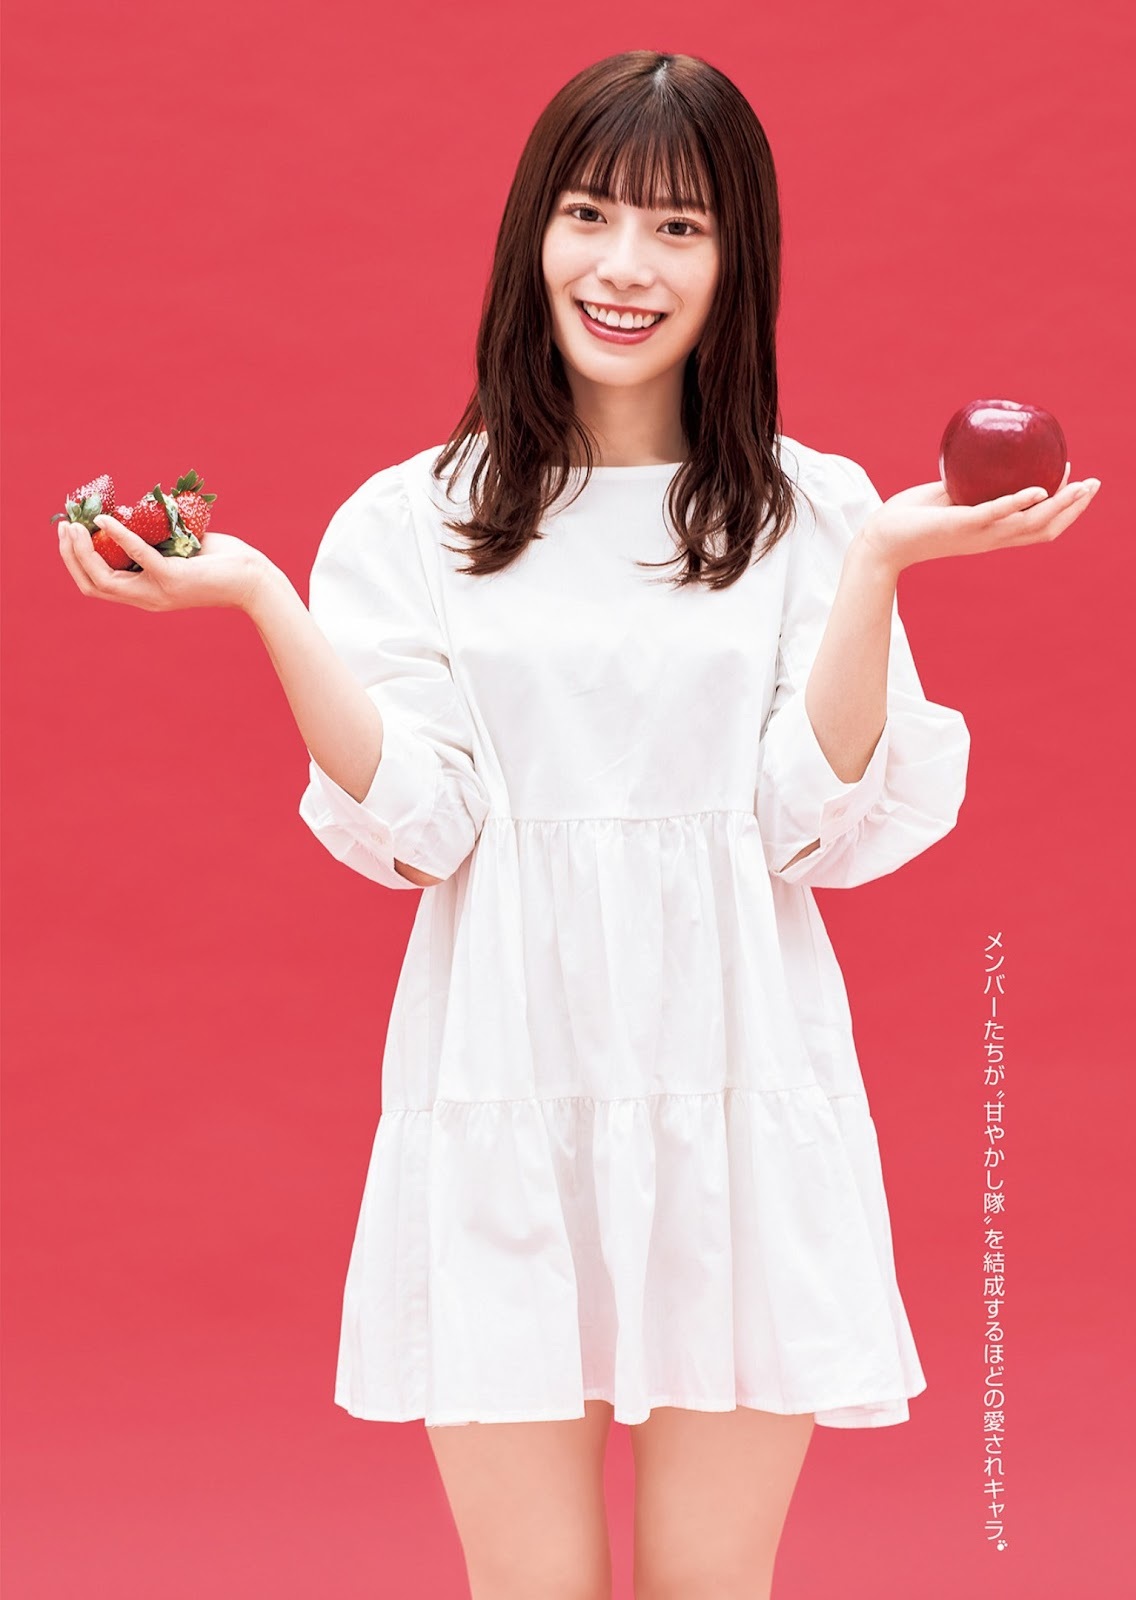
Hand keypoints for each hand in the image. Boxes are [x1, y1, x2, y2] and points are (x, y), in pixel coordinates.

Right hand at [56, 515, 272, 612]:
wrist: (255, 580)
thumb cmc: (221, 563)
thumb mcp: (179, 550)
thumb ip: (155, 540)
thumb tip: (137, 512)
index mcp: (145, 594)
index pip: (96, 585)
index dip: (76, 561)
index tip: (68, 534)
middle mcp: (146, 598)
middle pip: (91, 583)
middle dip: (70, 555)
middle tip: (63, 527)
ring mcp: (157, 592)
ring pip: (104, 578)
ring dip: (83, 550)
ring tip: (74, 526)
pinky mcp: (172, 579)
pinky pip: (137, 555)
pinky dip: (118, 536)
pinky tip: (105, 519)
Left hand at [858, 461, 1102, 575]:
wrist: (881, 538)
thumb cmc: (912, 518)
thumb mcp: (951, 496)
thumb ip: (971, 482)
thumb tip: (986, 456)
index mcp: (992, 532)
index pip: (1039, 526)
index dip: (1065, 509)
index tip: (1081, 485)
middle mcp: (991, 538)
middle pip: (1045, 528)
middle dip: (1074, 507)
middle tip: (1095, 484)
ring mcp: (978, 533)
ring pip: (1029, 524)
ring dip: (1059, 504)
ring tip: (1078, 484)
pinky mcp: (961, 526)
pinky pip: (995, 513)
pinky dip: (1019, 501)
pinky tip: (1038, 489)